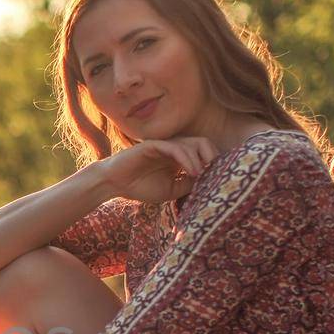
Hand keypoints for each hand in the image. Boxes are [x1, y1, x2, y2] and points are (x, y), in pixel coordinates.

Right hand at [97, 136, 217, 204]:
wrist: (115, 184)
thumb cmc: (141, 187)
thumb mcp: (171, 191)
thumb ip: (188, 184)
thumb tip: (206, 180)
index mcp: (180, 158)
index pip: (203, 152)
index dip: (213, 162)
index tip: (218, 177)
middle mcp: (174, 148)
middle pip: (202, 142)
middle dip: (212, 154)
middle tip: (215, 171)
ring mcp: (164, 145)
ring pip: (191, 143)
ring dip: (199, 159)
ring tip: (200, 175)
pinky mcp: (154, 145)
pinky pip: (175, 147)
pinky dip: (186, 158)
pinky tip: (192, 171)